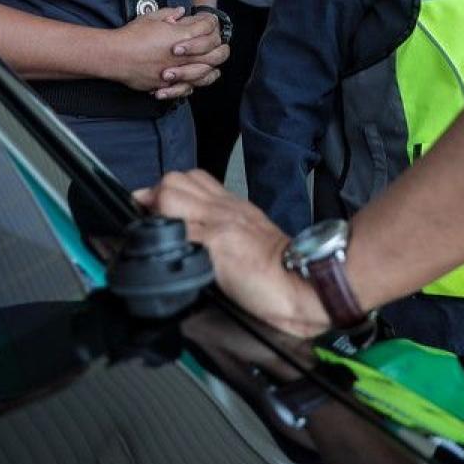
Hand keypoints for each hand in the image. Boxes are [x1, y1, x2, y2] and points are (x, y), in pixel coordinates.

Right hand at [102, 10, 224, 99]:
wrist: (115, 56)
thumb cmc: (131, 36)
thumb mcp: (151, 18)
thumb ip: (169, 14)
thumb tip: (181, 11)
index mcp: (182, 35)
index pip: (208, 27)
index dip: (211, 24)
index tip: (209, 24)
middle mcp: (183, 55)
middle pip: (215, 53)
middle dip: (221, 48)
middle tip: (221, 46)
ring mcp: (177, 71)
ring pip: (206, 72)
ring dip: (212, 68)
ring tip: (213, 66)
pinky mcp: (168, 84)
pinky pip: (188, 87)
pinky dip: (195, 84)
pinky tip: (197, 81)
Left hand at [137, 170, 329, 337]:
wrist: (306, 284)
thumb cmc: (284, 272)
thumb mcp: (251, 242)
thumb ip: (225, 234)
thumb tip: (195, 245)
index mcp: (234, 207)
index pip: (191, 179)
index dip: (168, 193)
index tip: (161, 214)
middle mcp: (225, 208)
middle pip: (173, 180)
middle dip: (157, 199)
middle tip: (157, 225)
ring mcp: (219, 223)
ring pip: (169, 195)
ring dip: (157, 216)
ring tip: (163, 239)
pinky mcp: (217, 243)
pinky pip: (177, 230)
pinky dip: (166, 242)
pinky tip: (171, 256)